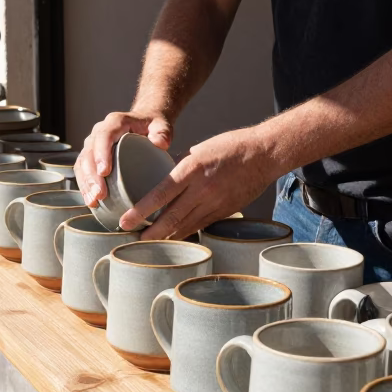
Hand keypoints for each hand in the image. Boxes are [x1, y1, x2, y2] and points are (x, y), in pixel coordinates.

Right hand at [76, 109, 173, 205]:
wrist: (144, 122)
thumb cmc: (151, 125)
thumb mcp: (161, 125)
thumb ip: (162, 132)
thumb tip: (160, 144)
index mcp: (115, 122)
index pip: (104, 136)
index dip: (101, 154)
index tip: (104, 172)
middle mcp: (99, 132)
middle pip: (89, 153)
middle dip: (92, 175)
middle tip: (100, 194)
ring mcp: (93, 144)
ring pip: (82, 163)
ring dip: (86, 183)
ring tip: (94, 201)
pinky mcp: (91, 156)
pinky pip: (82, 170)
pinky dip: (85, 186)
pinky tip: (91, 200)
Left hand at [122, 126, 282, 239]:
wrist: (265, 154)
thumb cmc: (231, 147)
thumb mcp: (199, 150)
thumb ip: (178, 165)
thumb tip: (159, 177)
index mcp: (193, 168)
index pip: (162, 193)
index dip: (142, 210)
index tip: (126, 221)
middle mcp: (203, 189)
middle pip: (172, 218)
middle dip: (151, 233)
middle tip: (133, 241)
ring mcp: (215, 203)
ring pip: (185, 227)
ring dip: (166, 238)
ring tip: (148, 245)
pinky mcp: (224, 212)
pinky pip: (199, 226)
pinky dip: (184, 233)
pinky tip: (172, 239)